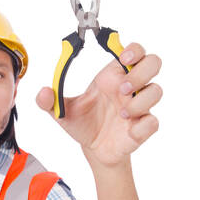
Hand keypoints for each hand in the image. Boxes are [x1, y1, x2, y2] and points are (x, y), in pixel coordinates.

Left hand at [36, 43, 162, 167]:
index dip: (134, 50)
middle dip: (141, 72)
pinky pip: (153, 121)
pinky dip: (142, 124)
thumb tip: (42, 92)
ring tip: (121, 113)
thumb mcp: (61, 112)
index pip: (134, 52)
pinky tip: (128, 128)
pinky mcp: (144, 127)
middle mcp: (130, 88)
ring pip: (156, 91)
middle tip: (122, 88)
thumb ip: (49, 101)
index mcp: (112, 76)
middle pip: (153, 63)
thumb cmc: (83, 124)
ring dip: (140, 101)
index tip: (123, 58)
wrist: (93, 149)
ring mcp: (139, 106)